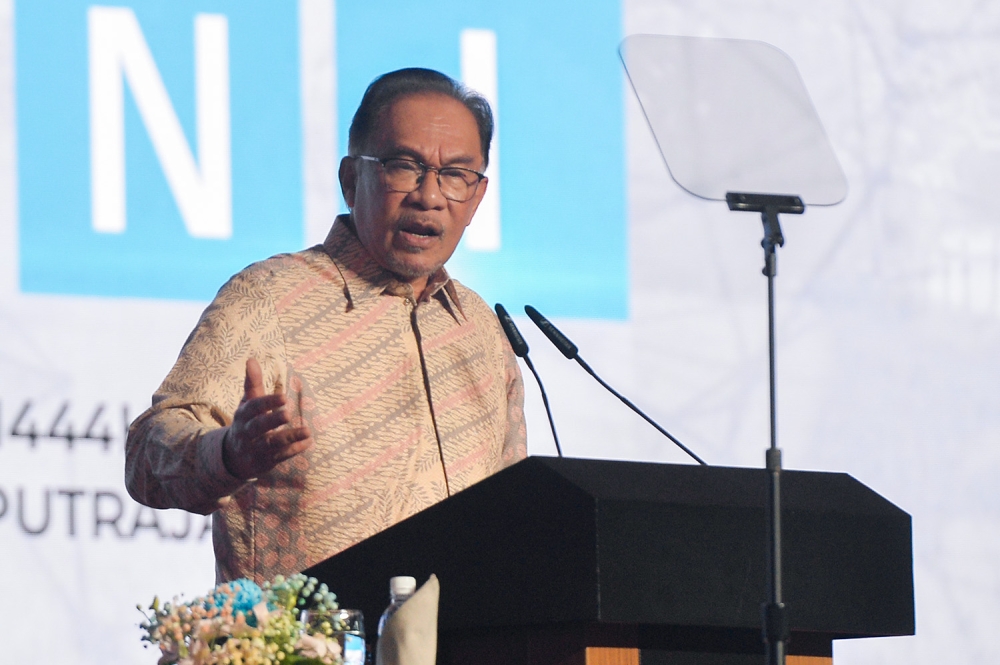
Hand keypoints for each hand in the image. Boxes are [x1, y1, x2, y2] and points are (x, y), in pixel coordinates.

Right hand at [223, 358, 312, 479]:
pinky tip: (308, 442)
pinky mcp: (265, 462)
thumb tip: (251, 359)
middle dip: (272, 420)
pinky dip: (294, 450)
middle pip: (258, 427)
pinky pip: (280, 457)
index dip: (267, 403)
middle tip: (288, 413)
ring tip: (307, 431)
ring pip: (271, 444)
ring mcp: (255, 449)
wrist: (233, 456)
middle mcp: (247, 433)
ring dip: (289, 438)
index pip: (254, 408)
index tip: (283, 398)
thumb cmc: (247, 422)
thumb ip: (252, 382)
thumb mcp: (248, 403)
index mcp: (243, 415)